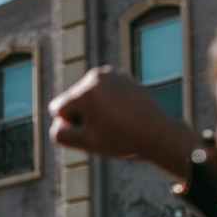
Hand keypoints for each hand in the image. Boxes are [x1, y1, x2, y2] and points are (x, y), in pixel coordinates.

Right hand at [48, 66, 199, 176]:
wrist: (158, 133)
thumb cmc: (121, 140)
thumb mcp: (86, 143)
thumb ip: (61, 135)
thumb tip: (57, 122)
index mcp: (84, 92)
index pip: (58, 109)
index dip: (70, 125)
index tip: (91, 133)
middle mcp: (96, 76)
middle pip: (73, 99)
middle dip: (82, 114)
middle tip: (105, 128)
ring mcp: (111, 73)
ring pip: (88, 94)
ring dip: (94, 108)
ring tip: (114, 121)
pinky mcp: (122, 76)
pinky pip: (104, 91)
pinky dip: (108, 102)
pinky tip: (122, 114)